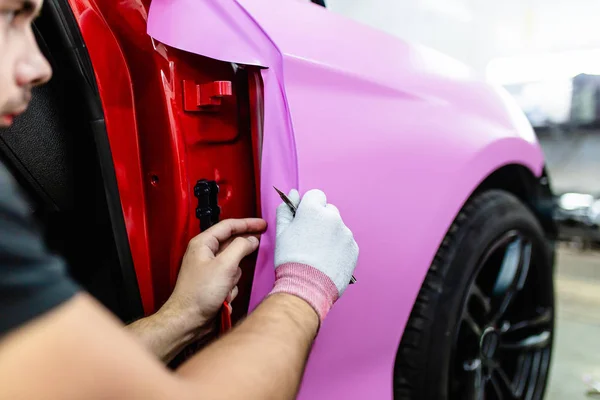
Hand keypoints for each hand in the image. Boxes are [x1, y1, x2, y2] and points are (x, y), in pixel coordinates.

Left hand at [162, 218, 266, 333]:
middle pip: (232, 243)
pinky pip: (231, 278)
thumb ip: (240, 247)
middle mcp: (205, 254)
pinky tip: (224, 296)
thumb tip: (252, 239)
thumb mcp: (225, 265)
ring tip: (227, 286)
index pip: (228, 226)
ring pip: (234, 263)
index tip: (262, 225)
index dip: (247, 223)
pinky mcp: (214, 283)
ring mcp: (210, 269)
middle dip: (243, 251)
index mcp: (203, 244)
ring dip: (235, 276)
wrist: (188, 320)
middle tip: (261, 243)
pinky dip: (231, 287)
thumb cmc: (199, 293)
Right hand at [270, 189, 357, 320]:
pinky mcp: (354, 249)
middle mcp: (333, 217)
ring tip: (318, 254)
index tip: (303, 220)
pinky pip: (345, 242)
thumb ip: (286, 210)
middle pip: (328, 211)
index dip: (308, 207)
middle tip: (309, 240)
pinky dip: (338, 248)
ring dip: (330, 235)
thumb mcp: (281, 233)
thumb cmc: (291, 259)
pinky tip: (327, 261)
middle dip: (320, 220)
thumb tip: (293, 194)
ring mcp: (346, 233)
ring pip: (337, 228)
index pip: (316, 195)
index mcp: (314, 210)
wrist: (307, 288)